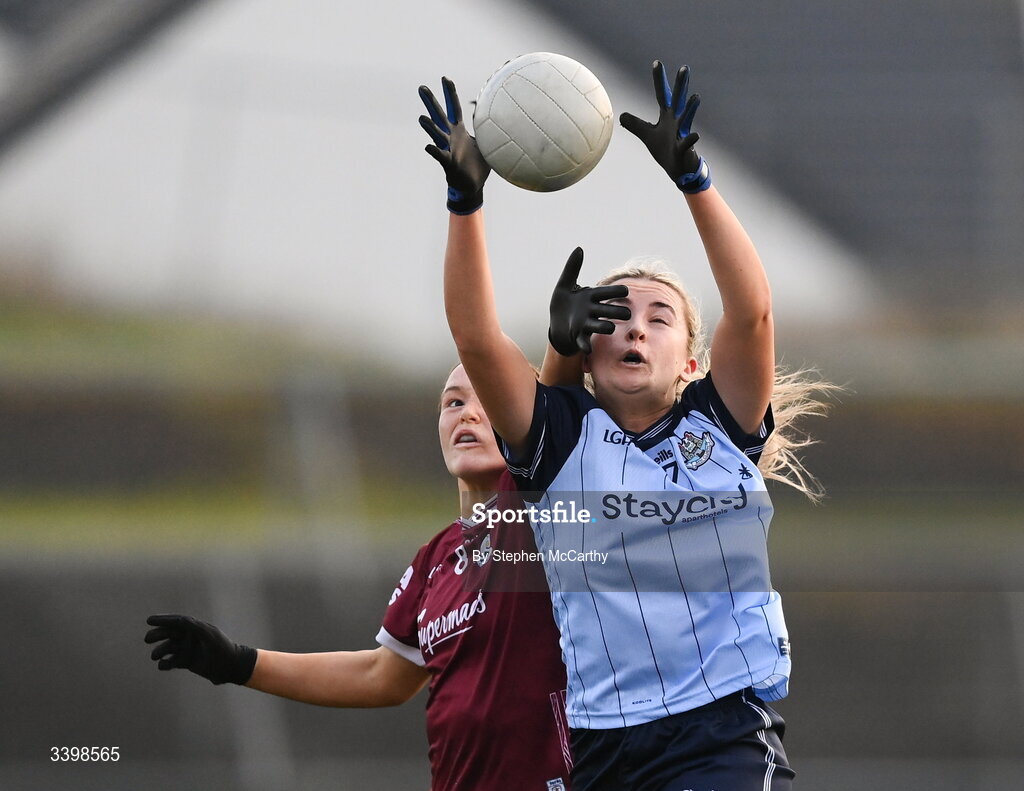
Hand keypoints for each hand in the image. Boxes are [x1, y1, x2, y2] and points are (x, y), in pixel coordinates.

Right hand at [145, 614, 256, 685]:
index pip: (177, 621)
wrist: (231, 667)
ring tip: (154, 656)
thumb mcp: (210, 636)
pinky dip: (165, 663)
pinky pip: (171, 662)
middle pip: (169, 634)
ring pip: (168, 648)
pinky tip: (162, 665)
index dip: (163, 619)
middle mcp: (190, 637)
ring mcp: (188, 650)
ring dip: (159, 651)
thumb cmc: (222, 649)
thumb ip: (196, 627)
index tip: (149, 620)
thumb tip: (182, 620)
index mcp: (196, 628)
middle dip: (157, 635)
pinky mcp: (187, 662)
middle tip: (147, 639)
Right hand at [419, 77, 490, 213]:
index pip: (453, 108)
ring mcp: (448, 149)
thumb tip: (495, 115)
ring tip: (421, 118)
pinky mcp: (449, 163)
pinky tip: (427, 147)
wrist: (472, 187)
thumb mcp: (485, 143)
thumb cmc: (478, 165)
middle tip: (421, 88)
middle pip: (439, 116)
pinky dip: (435, 151)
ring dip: (430, 127)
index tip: (445, 78)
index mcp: (459, 131)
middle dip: (431, 102)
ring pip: (437, 135)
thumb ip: (487, 129)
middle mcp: (451, 138)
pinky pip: (440, 156)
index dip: (450, 93)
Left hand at [548, 247, 630, 355]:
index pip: (605, 292)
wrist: (556, 325)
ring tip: (610, 328)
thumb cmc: (564, 304)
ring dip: (605, 326)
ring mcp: (586, 324)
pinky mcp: (578, 335)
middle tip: (626, 313)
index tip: (626, 290)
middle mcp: (591, 311)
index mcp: (590, 297)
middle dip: (616, 312)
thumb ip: (572, 268)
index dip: (615, 292)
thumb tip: (579, 249)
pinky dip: (585, 345)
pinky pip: (584, 341)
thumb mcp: (564, 285)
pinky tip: (586, 349)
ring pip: (600, 326)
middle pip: (607, 310)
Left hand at [619, 61, 710, 192]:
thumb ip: (635, 125)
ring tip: (696, 97)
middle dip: (681, 85)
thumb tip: (621, 116)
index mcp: (667, 117)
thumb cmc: (665, 150)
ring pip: (687, 118)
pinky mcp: (685, 149)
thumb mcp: (647, 136)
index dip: (659, 79)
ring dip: (691, 108)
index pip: (662, 94)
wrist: (679, 169)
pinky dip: (691, 140)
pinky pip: (688, 144)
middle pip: (678, 100)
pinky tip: (696, 135)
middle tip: (684, 67)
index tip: (657, 62)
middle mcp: (676, 122)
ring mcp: (682, 134)